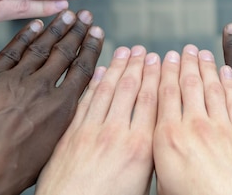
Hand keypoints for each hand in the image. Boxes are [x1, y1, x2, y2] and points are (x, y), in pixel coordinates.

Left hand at [0, 11, 103, 194]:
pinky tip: (36, 25)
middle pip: (65, 52)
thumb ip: (62, 120)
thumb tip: (71, 102)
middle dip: (78, 31)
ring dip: (56, 28)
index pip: (82, 69)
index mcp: (60, 108)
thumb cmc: (9, 170)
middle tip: (86, 16)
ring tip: (67, 13)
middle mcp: (41, 89)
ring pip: (40, 47)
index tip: (98, 33)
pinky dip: (25, 35)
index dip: (92, 48)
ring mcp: (14, 81)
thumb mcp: (50, 148)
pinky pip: (11, 50)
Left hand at [36, 46, 159, 194]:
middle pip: (131, 89)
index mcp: (140, 147)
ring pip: (107, 89)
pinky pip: (85, 101)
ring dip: (117, 67)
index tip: (161, 60)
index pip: (152, 100)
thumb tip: (157, 133)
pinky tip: (98, 71)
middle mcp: (117, 133)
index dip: (156, 76)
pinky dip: (93, 83)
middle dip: (138, 65)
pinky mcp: (71, 135)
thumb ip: (149, 154)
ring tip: (125, 51)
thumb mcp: (142, 184)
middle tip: (144, 49)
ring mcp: (91, 131)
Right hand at [153, 45, 231, 194]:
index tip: (164, 57)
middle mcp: (193, 126)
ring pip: (211, 88)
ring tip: (203, 52)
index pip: (164, 94)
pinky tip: (227, 71)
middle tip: (184, 48)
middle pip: (187, 85)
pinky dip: (230, 83)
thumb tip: (159, 142)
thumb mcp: (162, 183)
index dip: (164, 71)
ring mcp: (220, 128)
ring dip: (206, 67)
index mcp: (167, 137)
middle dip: (185, 63)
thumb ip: (160, 155)